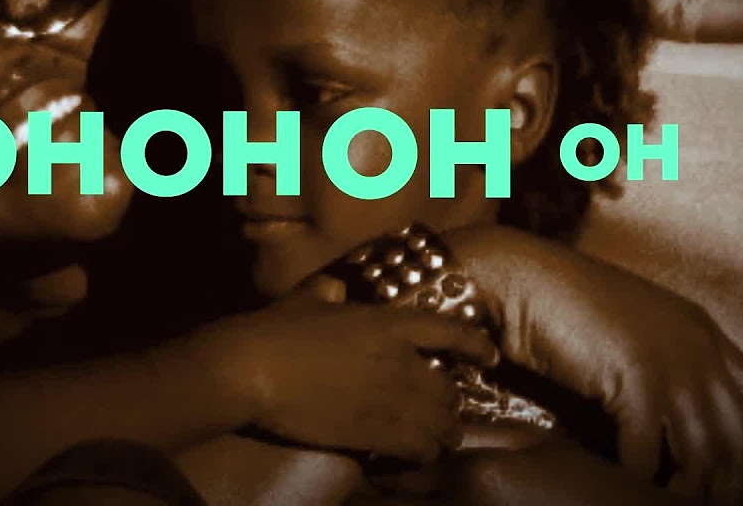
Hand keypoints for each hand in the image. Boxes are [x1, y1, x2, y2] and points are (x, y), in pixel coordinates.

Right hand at [196, 277, 500, 462]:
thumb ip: (328, 293)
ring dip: (444, 432)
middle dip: (451, 403)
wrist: (253, 369)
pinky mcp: (374, 432)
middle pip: (449, 388)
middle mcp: (399, 361)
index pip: (449, 332)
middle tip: (446, 411)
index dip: (476, 345)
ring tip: (441, 440)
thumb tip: (333, 288)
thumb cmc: (276, 329)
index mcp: (387, 323)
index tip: (490, 355)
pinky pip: (419, 448)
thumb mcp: (307, 299)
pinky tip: (417, 455)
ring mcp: (390, 399)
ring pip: (441, 424)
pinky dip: (423, 453)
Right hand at [446, 226, 742, 505]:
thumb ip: (666, 365)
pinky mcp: (632, 378)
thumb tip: (675, 426)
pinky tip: (626, 484)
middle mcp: (698, 345)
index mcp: (702, 331)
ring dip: (690, 491)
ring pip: (705, 452)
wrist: (519, 278)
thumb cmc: (564, 304)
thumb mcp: (633, 330)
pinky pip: (649, 450)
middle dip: (734, 484)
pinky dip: (640, 478)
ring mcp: (669, 361)